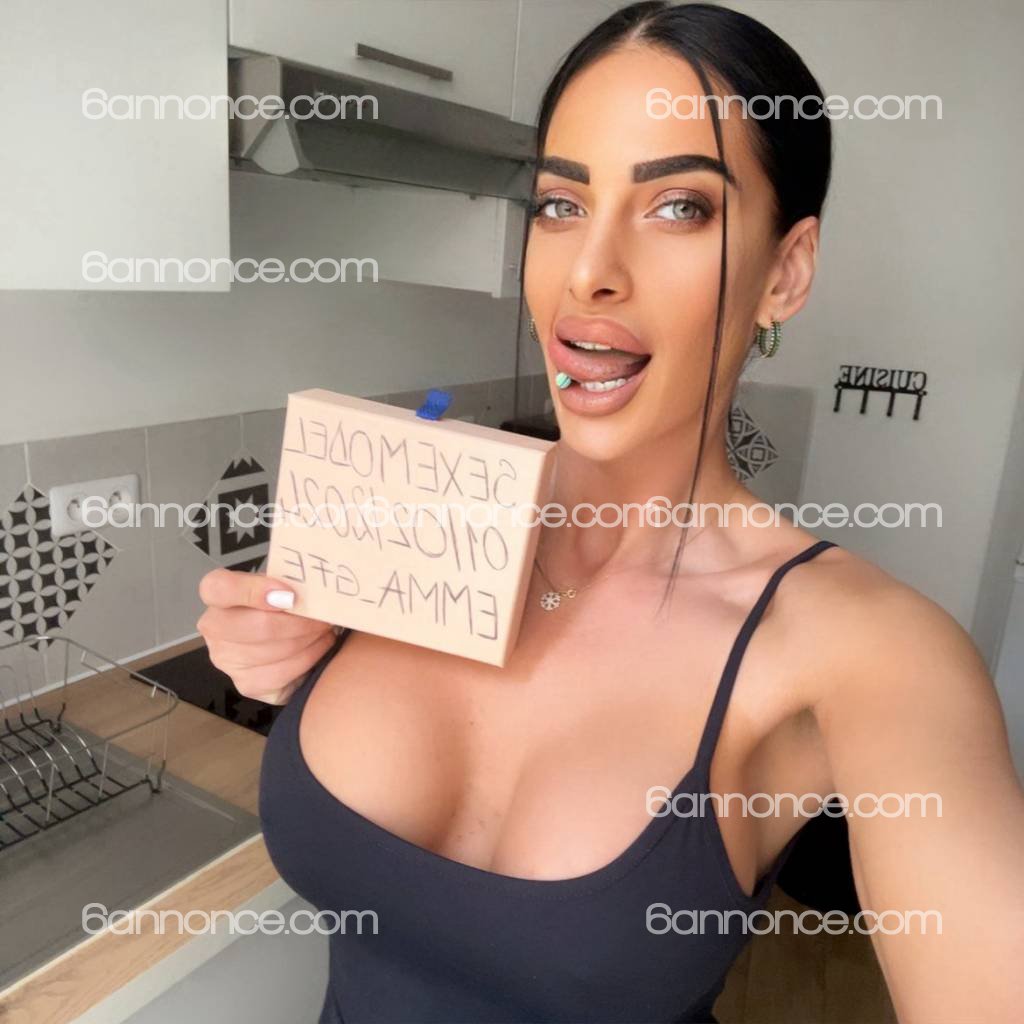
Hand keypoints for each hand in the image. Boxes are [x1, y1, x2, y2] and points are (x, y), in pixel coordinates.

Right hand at [197, 568, 337, 704]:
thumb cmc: (282, 604)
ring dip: (309, 640)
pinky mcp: (247, 684)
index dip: (254, 591)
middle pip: (258, 626)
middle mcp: (214, 628)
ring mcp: (226, 659)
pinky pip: (283, 673)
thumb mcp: (281, 583)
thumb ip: (287, 581)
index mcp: (218, 594)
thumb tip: (311, 590)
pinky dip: (309, 658)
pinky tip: (317, 647)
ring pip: (275, 652)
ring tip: (323, 630)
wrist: (285, 635)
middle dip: (300, 622)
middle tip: (322, 617)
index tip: (290, 595)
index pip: (218, 588)